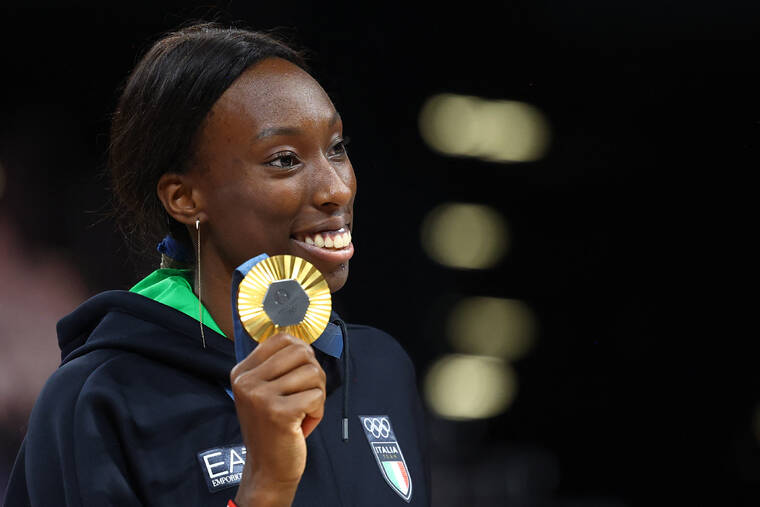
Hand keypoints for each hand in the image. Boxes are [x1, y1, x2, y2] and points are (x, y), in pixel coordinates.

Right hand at [230, 333, 326, 506]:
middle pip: (302, 353)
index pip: (282, 339)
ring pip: (313, 373)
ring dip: (317, 395)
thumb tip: (302, 340)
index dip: (302, 353)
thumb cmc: (273, 427)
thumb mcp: (264, 391)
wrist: (268, 468)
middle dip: (314, 374)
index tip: (299, 375)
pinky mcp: (278, 413)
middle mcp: (246, 382)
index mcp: (241, 372)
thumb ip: (278, 365)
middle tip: (306, 396)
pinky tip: (303, 424)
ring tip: (303, 412)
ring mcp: (260, 397)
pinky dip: (318, 411)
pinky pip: (317, 396)